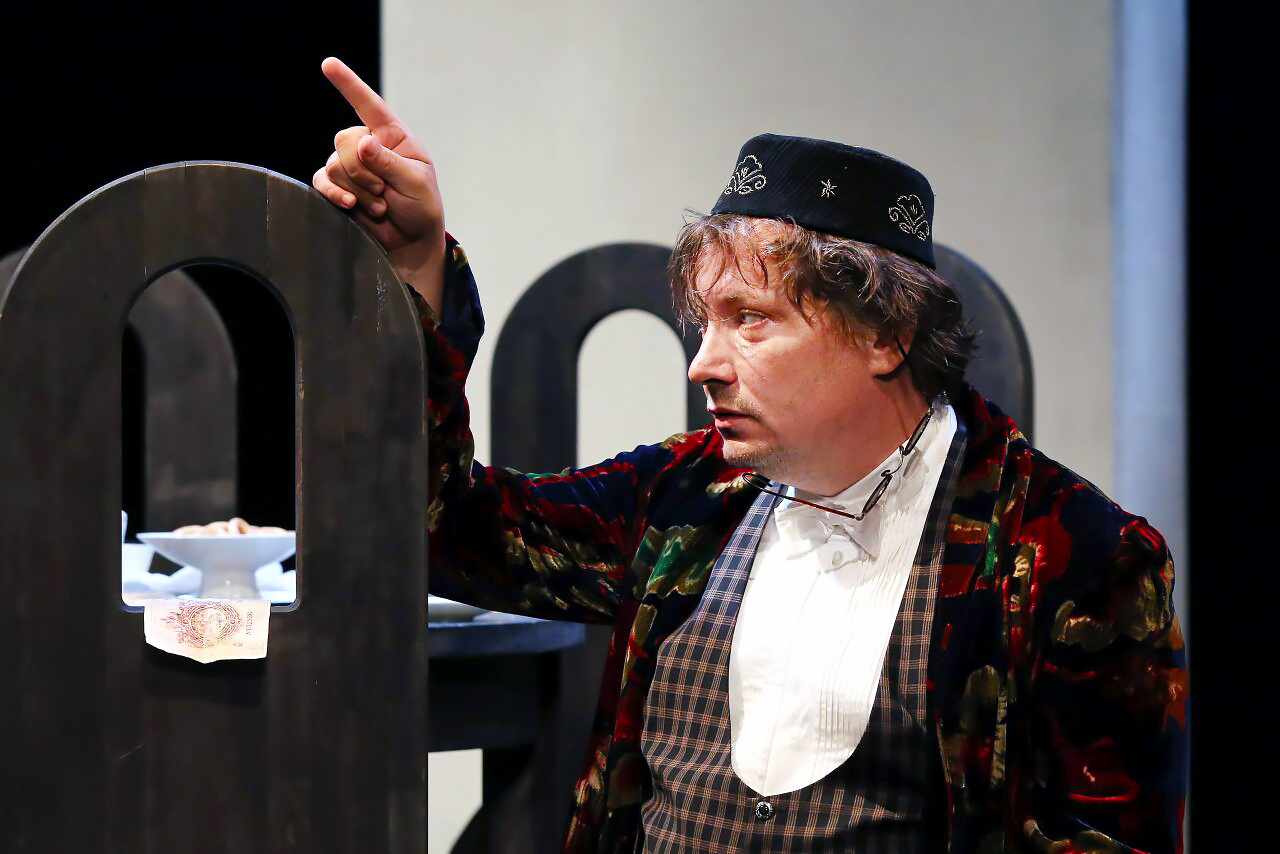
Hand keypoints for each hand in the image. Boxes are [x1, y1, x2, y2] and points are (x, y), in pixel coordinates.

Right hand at [312, 57, 444, 312]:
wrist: (410, 240)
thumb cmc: (421, 207)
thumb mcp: (416, 183)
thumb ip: (389, 163)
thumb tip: (362, 143)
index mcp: (392, 136)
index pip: (368, 105)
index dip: (348, 84)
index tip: (328, 64)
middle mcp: (368, 145)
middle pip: (345, 141)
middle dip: (363, 171)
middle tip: (384, 193)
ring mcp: (351, 165)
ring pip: (335, 165)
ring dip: (359, 190)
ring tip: (381, 205)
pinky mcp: (338, 186)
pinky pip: (322, 181)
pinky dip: (335, 194)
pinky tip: (352, 206)